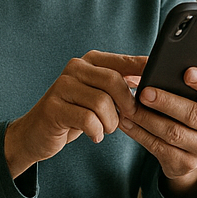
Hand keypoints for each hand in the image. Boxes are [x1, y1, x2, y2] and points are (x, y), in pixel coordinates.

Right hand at [4, 51, 142, 177]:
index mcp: (89, 61)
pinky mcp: (53, 108)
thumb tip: (151, 81)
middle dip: (126, 104)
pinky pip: (87, 120)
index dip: (143, 71)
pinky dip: (96, 132)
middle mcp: (75, 68)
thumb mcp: (99, 96)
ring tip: (105, 129)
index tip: (159, 80)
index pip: (123, 62)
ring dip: (110, 122)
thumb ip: (120, 86)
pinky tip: (94, 135)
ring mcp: (61, 87)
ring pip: (101, 103)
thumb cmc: (75, 114)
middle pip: (113, 81)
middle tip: (127, 117)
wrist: (37, 133)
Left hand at [119, 54, 196, 197]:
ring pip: (173, 133)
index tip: (187, 72)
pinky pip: (159, 149)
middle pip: (193, 115)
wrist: (194, 149)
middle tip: (144, 92)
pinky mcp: (185, 164)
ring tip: (129, 106)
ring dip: (148, 119)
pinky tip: (127, 122)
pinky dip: (140, 134)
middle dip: (167, 102)